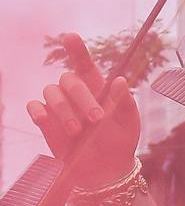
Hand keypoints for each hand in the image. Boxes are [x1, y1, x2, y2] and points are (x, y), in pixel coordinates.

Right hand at [25, 34, 139, 188]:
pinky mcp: (45, 120)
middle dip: (83, 98)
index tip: (70, 36)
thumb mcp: (129, 122)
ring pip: (51, 92)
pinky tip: (44, 120)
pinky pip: (34, 107)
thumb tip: (120, 80)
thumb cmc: (120, 141)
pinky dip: (39, 112)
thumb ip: (124, 101)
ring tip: (78, 131)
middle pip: (69, 80)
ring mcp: (58, 105)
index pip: (84, 63)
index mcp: (97, 87)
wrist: (105, 169)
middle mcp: (75, 92)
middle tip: (97, 120)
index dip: (77, 49)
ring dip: (64, 110)